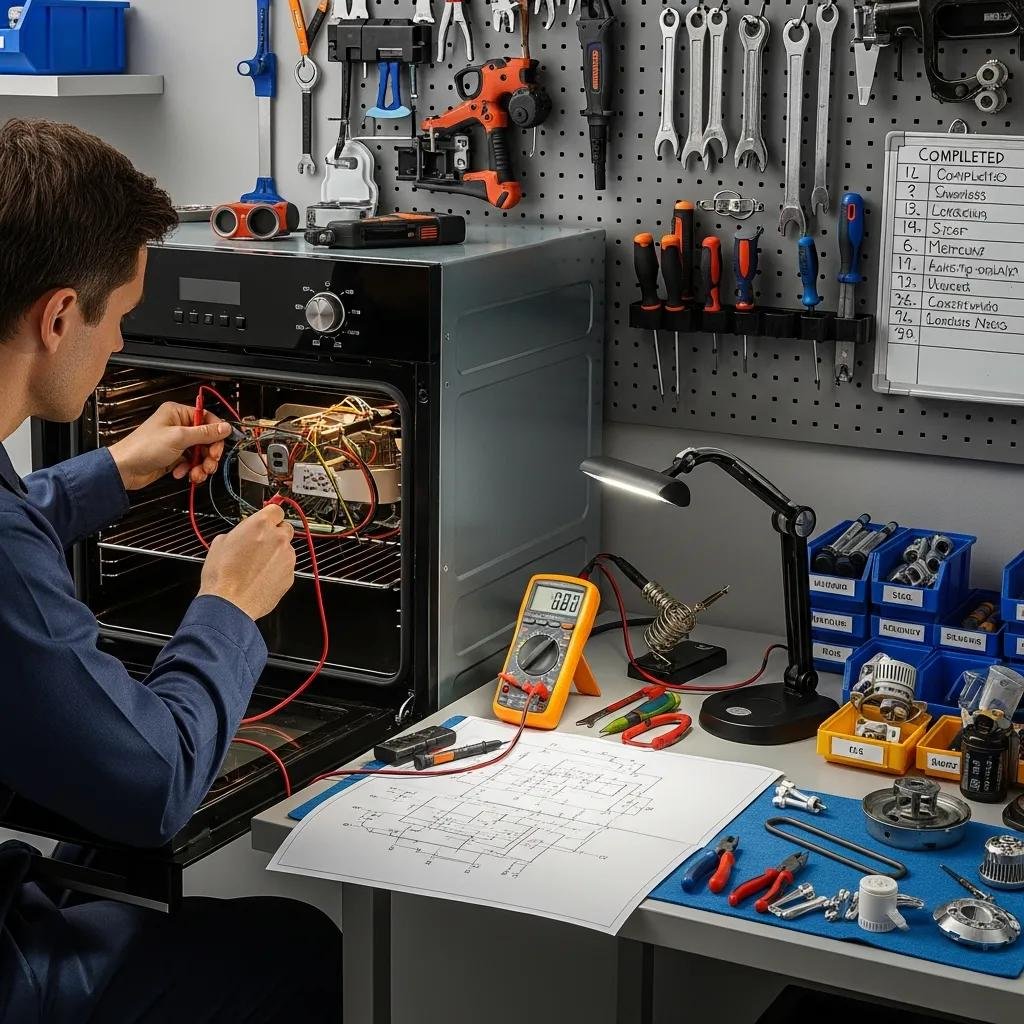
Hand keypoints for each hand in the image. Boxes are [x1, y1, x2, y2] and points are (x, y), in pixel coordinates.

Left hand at [108, 402, 231, 490]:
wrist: (125, 469)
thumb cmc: (143, 448)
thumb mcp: (179, 438)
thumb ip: (205, 433)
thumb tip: (224, 428)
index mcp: (178, 413)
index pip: (208, 419)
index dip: (216, 434)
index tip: (219, 447)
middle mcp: (179, 426)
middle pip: (207, 439)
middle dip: (209, 454)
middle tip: (209, 463)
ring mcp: (177, 442)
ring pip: (201, 453)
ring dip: (201, 465)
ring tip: (197, 473)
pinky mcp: (175, 457)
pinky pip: (192, 463)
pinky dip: (190, 470)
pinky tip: (182, 473)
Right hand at [198, 504, 295, 620]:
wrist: (229, 603)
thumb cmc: (222, 575)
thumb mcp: (220, 542)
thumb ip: (240, 532)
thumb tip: (244, 533)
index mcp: (261, 525)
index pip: (276, 509)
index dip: (270, 516)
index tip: (268, 520)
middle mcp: (278, 538)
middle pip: (285, 528)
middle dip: (275, 534)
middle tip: (260, 545)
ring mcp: (287, 558)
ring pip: (286, 549)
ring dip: (276, 553)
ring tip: (256, 566)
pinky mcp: (290, 575)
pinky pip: (286, 567)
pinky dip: (277, 570)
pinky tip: (261, 577)